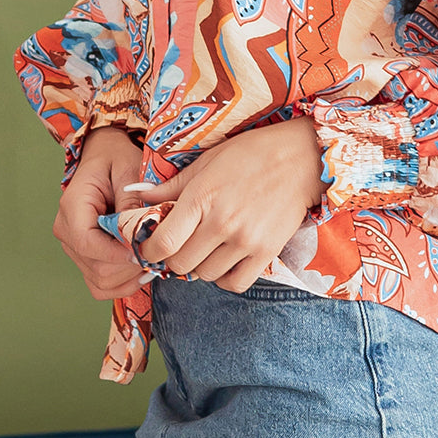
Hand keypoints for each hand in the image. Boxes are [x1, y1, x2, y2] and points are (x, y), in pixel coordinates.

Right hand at [53, 126, 146, 299]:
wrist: (105, 156)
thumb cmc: (116, 158)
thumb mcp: (128, 169)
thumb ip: (131, 200)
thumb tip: (139, 233)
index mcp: (72, 207)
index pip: (88, 243)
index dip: (119, 254)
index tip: (146, 252)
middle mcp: (66, 231)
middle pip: (97, 269)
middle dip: (130, 267)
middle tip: (159, 255)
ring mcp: (73, 247)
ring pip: (100, 282)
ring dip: (129, 278)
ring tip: (153, 263)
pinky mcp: (85, 257)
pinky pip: (100, 284)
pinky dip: (123, 283)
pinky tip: (142, 270)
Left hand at [133, 117, 323, 293]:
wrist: (301, 158)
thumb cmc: (250, 154)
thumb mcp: (206, 162)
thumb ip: (171, 185)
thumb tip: (137, 194)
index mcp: (202, 197)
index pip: (162, 243)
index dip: (149, 250)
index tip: (150, 246)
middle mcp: (222, 223)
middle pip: (180, 264)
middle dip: (173, 257)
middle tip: (179, 246)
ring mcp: (246, 240)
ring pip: (205, 275)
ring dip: (199, 266)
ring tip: (205, 248)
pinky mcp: (267, 252)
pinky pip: (235, 283)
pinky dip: (225, 278)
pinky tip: (225, 261)